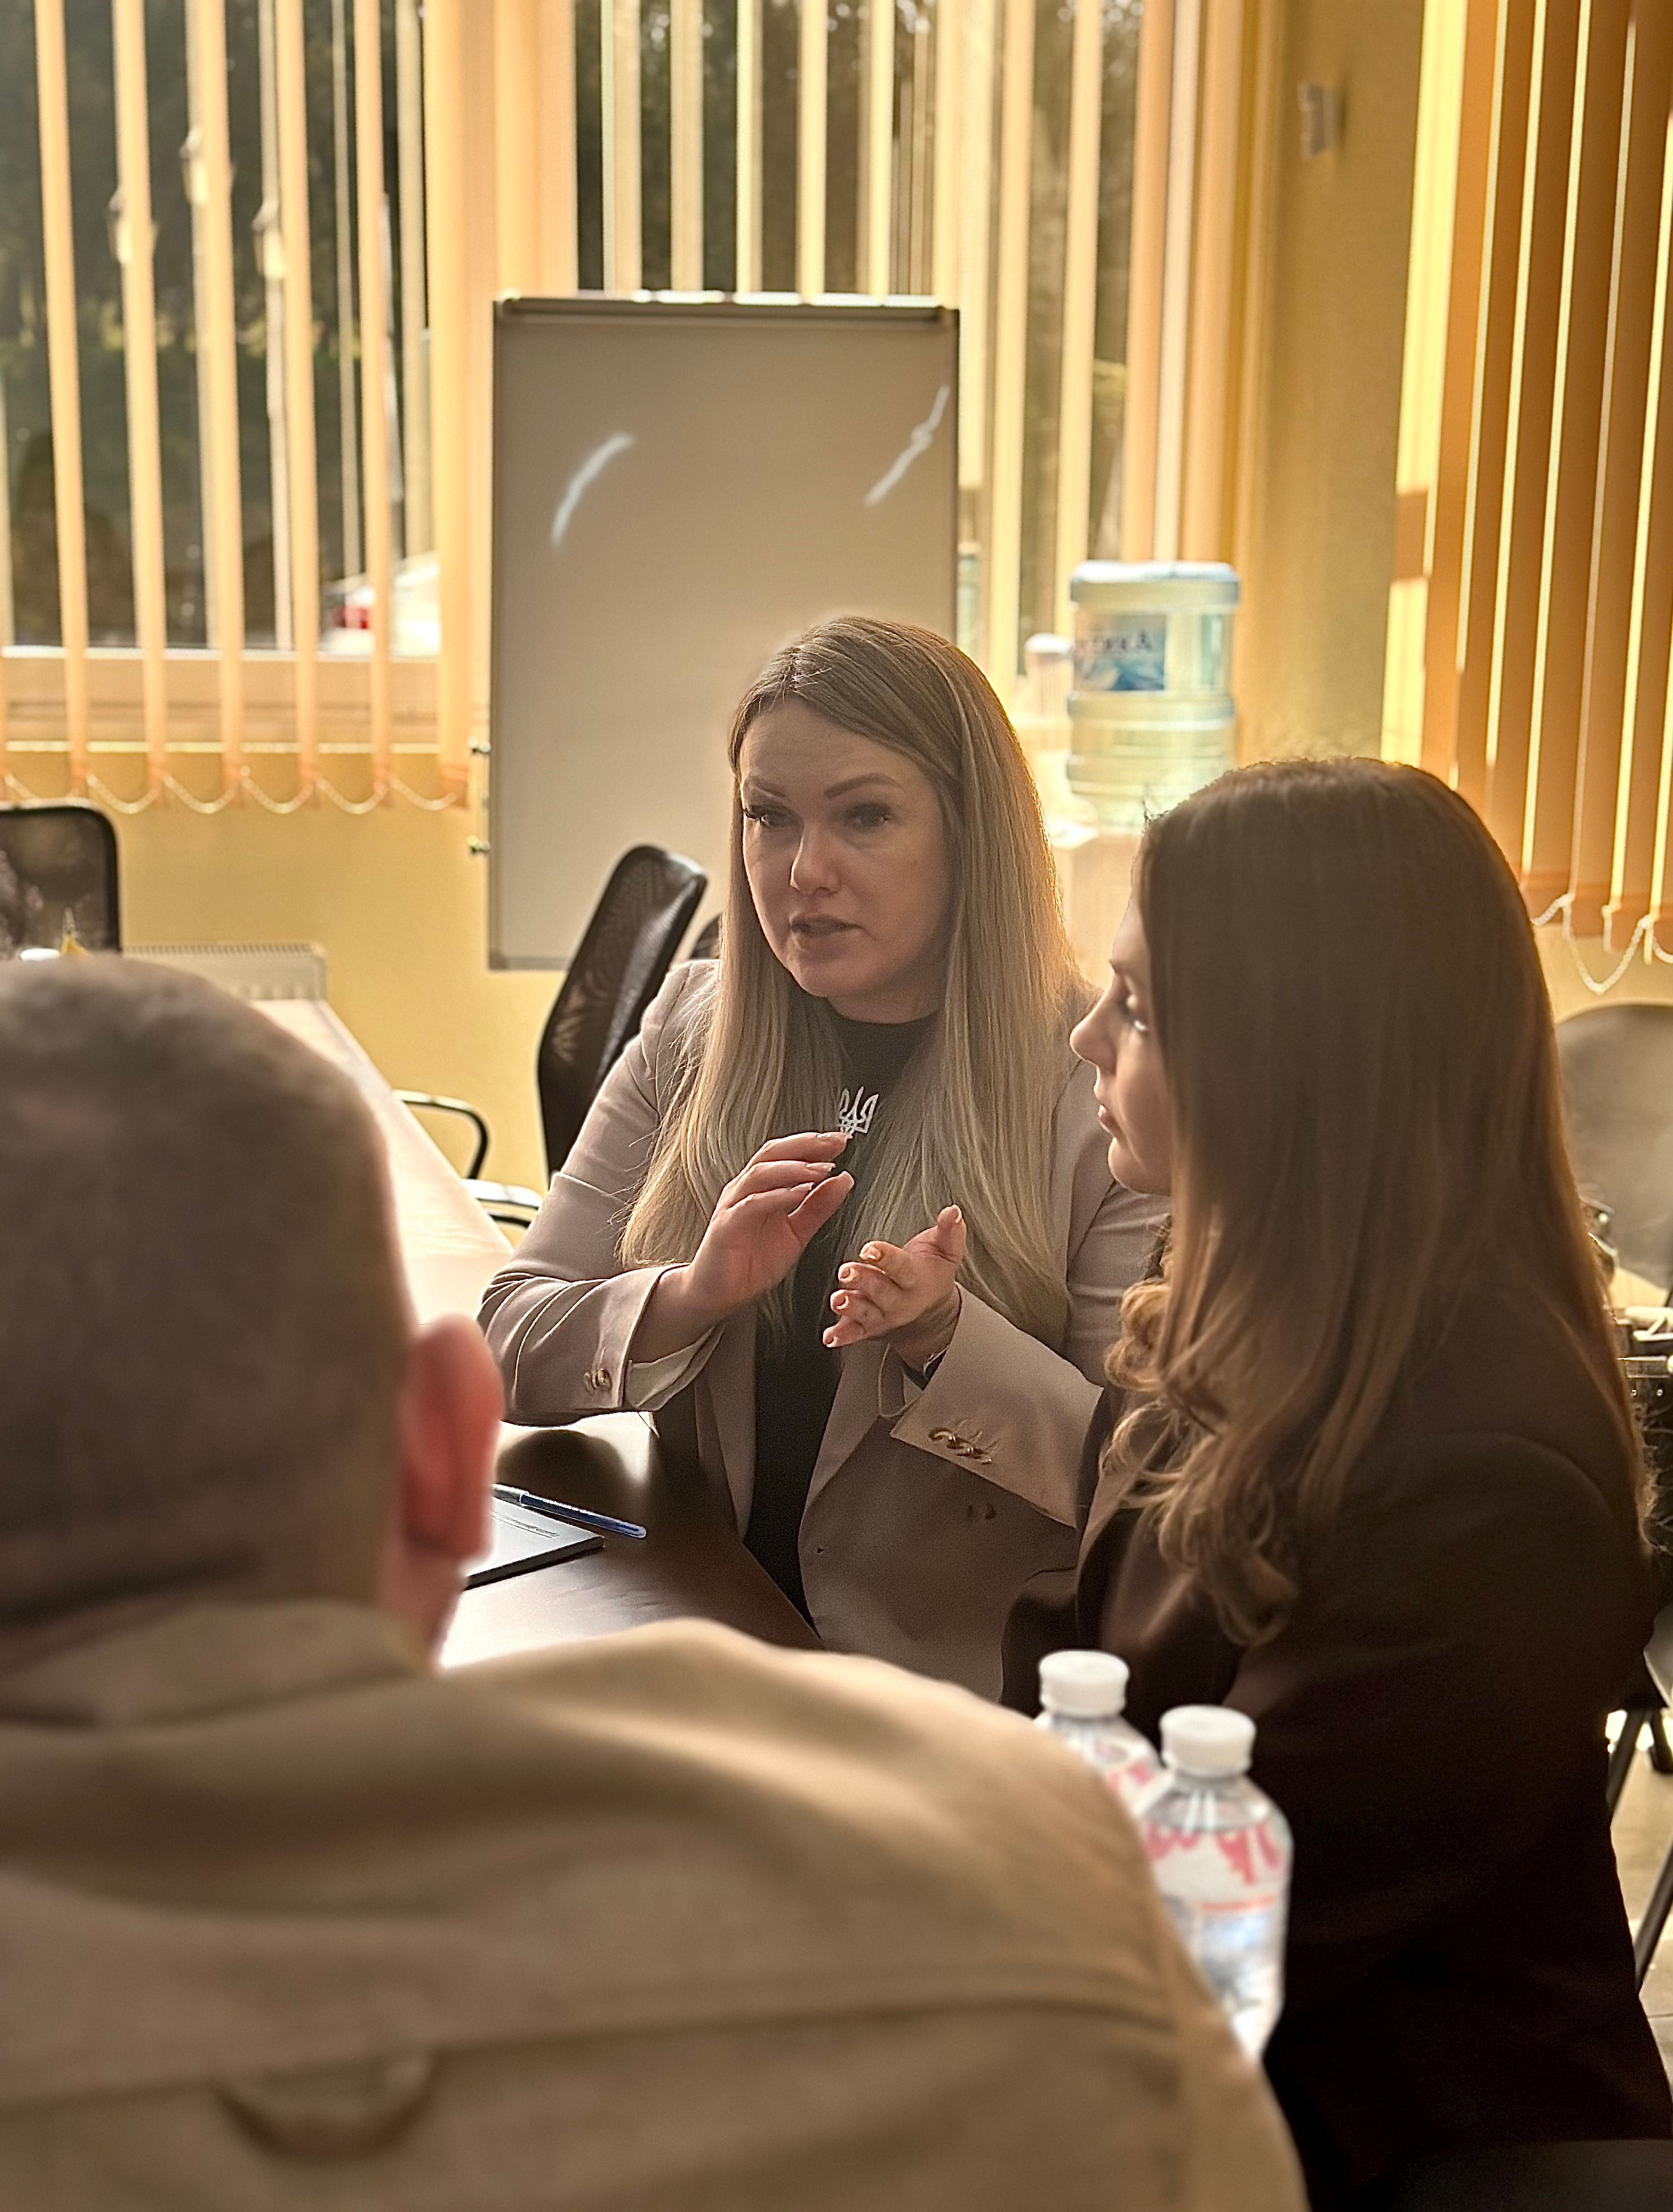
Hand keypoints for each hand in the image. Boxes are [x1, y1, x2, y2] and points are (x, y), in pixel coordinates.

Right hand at [632, 1134, 852, 1358]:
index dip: (814, 1144)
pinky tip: (800, 1193)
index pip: (787, 1154)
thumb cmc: (752, 1263)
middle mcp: (746, 1190)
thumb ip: (819, 1207)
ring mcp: (734, 1205)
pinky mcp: (727, 1226)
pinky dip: (777, 1196)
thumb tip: (844, 1180)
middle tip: (835, 1143)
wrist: (719, 1293)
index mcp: (763, 1187)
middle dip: (806, 1145)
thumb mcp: (797, 1233)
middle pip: (773, 1153)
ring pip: (761, 1173)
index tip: (842, 1140)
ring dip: (794, 1168)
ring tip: (822, 1167)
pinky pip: (752, 1204)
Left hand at [824, 1206, 964, 1367]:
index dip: (886, 1257)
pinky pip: (854, 1333)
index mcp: (916, 1279)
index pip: (901, 1267)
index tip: (870, 1249)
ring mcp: (882, 1316)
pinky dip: (842, 1335)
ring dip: (850, 1307)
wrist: (930, 1312)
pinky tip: (830, 1336)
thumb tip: (952, 1211)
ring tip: (838, 1300)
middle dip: (862, 1280)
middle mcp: (899, 1300)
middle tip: (846, 1271)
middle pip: (880, 1291)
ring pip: (865, 1312)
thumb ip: (949, 1231)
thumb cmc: (931, 1273)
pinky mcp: (867, 1328)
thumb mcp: (946, 1252)